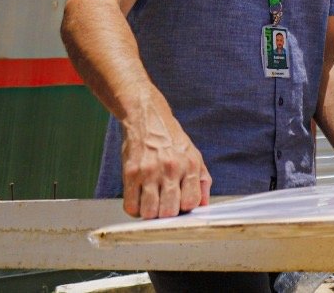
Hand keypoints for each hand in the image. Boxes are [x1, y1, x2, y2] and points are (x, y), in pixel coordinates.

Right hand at [119, 100, 211, 218]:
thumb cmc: (172, 140)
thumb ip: (201, 182)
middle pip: (169, 211)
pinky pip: (131, 205)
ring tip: (152, 204)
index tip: (180, 205)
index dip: (186, 209)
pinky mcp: (130, 173)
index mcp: (190, 165)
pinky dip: (135, 210)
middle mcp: (171, 168)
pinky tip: (140, 200)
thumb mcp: (194, 156)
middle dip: (167, 215)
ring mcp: (149, 171)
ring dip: (150, 214)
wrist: (147, 119)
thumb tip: (203, 206)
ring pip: (149, 212)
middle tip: (164, 206)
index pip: (191, 202)